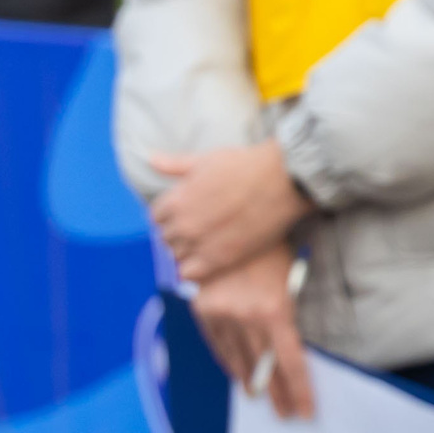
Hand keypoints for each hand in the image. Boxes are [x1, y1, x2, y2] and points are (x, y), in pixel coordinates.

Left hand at [150, 141, 311, 284]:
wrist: (282, 181)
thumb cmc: (245, 166)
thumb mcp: (205, 160)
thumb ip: (175, 165)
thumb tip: (151, 158)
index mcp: (176, 200)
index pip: (155, 217)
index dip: (168, 214)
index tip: (183, 212)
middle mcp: (183, 225)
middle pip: (165, 237)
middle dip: (177, 232)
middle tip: (197, 227)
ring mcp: (200, 244)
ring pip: (176, 255)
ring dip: (186, 250)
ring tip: (205, 241)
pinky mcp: (220, 259)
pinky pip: (190, 273)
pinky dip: (193, 268)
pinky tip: (207, 258)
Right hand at [190, 244, 313, 419]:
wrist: (225, 218)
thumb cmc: (269, 243)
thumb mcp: (289, 274)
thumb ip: (288, 310)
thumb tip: (290, 344)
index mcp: (274, 310)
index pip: (290, 363)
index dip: (300, 391)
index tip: (306, 412)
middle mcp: (246, 319)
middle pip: (266, 369)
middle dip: (279, 394)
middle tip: (287, 414)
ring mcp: (221, 316)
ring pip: (238, 360)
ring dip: (251, 381)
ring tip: (260, 397)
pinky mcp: (202, 309)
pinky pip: (217, 345)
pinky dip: (229, 362)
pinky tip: (238, 374)